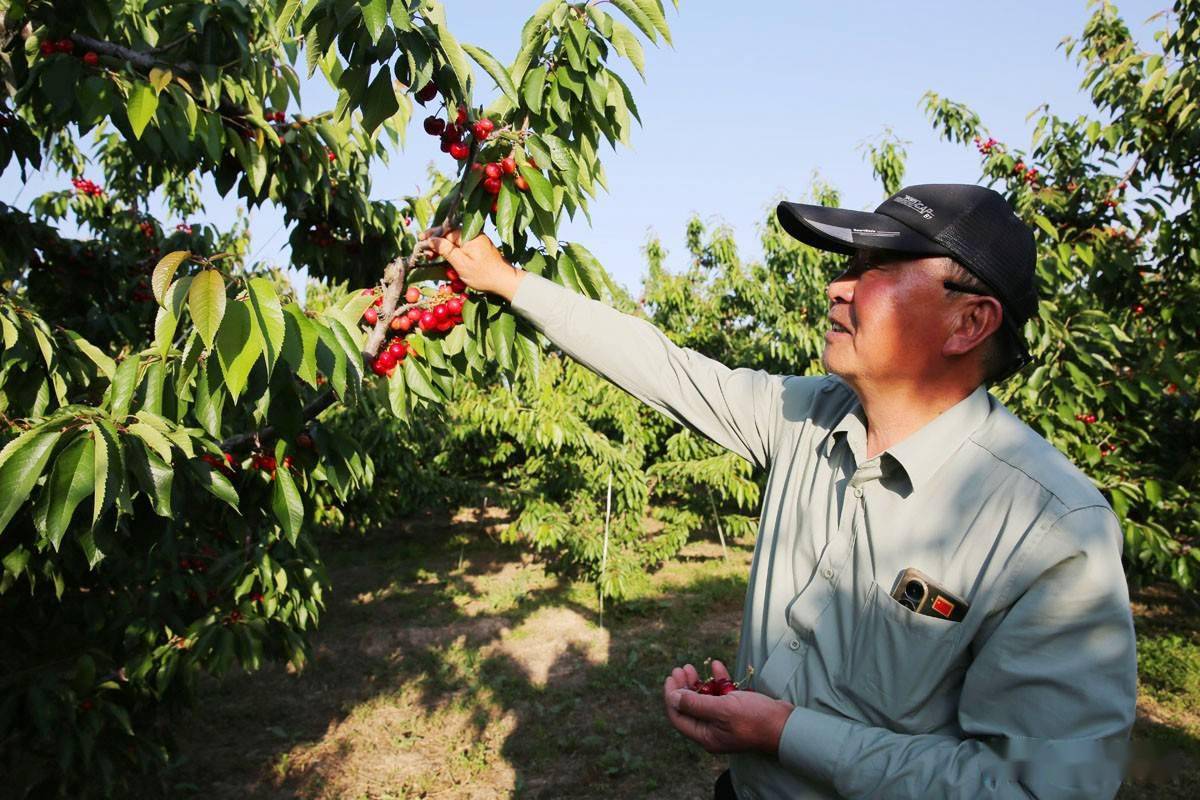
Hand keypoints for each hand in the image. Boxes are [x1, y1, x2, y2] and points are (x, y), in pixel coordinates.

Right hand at [418, 226, 524, 300]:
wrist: (504, 280)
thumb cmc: (483, 274)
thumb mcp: (461, 263)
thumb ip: (446, 250)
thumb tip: (432, 239)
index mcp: (469, 235)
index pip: (445, 231)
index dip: (432, 236)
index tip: (420, 240)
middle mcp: (473, 234)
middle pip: (449, 233)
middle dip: (436, 241)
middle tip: (423, 250)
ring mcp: (476, 240)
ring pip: (454, 240)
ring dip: (442, 246)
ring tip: (431, 255)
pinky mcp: (478, 247)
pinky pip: (461, 244)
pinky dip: (451, 250)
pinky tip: (444, 257)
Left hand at [662, 659, 793, 755]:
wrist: (785, 724)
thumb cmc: (754, 719)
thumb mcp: (722, 709)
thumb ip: (695, 705)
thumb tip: (673, 698)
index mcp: (705, 736)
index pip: (679, 717)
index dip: (671, 697)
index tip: (671, 677)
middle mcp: (712, 730)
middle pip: (690, 707)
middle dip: (683, 687)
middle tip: (680, 668)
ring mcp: (724, 721)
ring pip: (704, 700)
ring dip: (697, 682)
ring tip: (691, 666)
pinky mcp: (736, 712)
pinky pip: (721, 695)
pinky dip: (717, 681)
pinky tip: (716, 665)